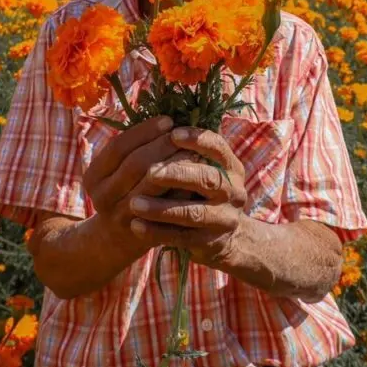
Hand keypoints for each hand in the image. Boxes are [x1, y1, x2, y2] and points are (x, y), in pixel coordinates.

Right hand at [84, 116, 181, 247]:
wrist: (115, 239)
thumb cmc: (122, 191)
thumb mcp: (116, 171)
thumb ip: (135, 148)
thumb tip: (167, 118)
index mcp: (94, 176)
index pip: (118, 146)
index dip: (144, 131)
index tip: (168, 119)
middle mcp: (102, 197)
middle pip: (135, 164)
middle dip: (162, 145)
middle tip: (184, 133)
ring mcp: (120, 216)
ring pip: (151, 186)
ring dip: (174, 165)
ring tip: (194, 151)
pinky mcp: (140, 231)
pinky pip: (165, 207)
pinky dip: (181, 189)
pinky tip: (196, 176)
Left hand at [127, 127, 247, 267]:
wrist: (228, 237)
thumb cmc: (206, 192)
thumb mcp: (208, 169)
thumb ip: (189, 151)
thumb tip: (157, 124)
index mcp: (231, 166)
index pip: (218, 147)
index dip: (197, 139)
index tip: (173, 133)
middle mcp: (232, 191)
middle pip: (208, 179)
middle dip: (177, 174)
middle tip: (150, 171)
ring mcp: (223, 219)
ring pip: (193, 213)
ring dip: (161, 208)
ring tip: (133, 203)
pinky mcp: (209, 243)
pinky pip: (181, 238)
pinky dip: (157, 231)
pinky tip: (136, 225)